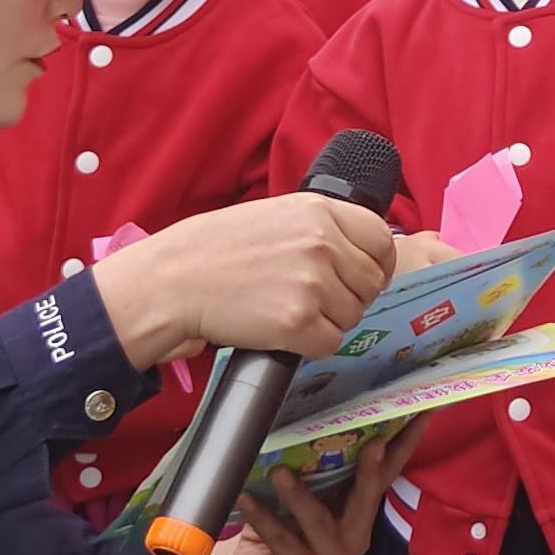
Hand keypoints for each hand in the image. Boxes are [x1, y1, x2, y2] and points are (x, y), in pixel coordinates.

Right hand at [95, 195, 395, 370]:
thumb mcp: (276, 215)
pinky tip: (284, 330)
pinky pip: (330, 343)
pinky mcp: (298, 323)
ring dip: (329, 321)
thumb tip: (360, 253)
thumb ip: (320, 228)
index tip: (365, 276)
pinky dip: (311, 344)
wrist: (174, 280)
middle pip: (371, 283)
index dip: (377, 263)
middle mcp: (322, 244)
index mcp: (319, 210)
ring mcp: (312, 284)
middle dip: (351, 296)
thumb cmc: (215, 249)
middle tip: (318, 301)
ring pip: (353, 316)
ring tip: (291, 310)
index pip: (381, 239)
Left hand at [178, 432, 410, 554]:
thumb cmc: (279, 529)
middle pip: (366, 500)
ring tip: (279, 472)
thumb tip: (323, 417)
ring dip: (299, 495)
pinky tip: (246, 498)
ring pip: (319, 522)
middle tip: (374, 442)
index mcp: (359, 517)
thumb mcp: (305, 496)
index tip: (423, 415)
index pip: (386, 477)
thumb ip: (320, 471)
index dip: (405, 446)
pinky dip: (263, 517)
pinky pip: (281, 540)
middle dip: (372, 471)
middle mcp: (352, 540)